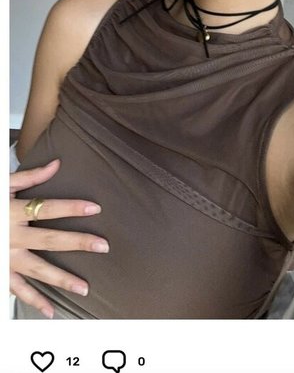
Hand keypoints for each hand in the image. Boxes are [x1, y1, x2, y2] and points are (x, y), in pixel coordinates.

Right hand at [10, 159, 108, 318]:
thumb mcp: (3, 185)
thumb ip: (30, 177)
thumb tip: (56, 164)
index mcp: (14, 211)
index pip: (48, 208)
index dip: (72, 208)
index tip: (95, 208)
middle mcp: (12, 236)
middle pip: (50, 240)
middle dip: (78, 243)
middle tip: (102, 246)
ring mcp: (6, 257)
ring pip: (38, 270)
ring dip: (62, 279)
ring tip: (84, 287)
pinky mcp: (0, 272)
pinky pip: (18, 289)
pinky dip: (34, 301)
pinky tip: (51, 310)